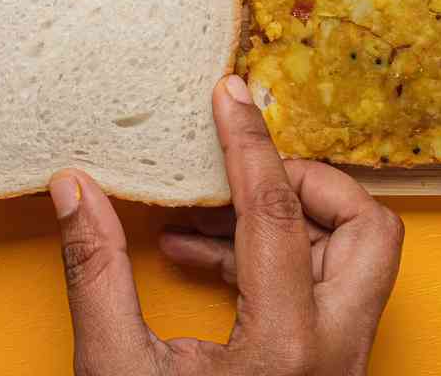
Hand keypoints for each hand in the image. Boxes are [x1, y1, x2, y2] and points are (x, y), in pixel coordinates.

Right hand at [53, 75, 402, 373]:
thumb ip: (97, 273)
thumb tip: (73, 187)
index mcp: (286, 349)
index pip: (278, 210)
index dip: (248, 141)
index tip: (228, 91)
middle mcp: (334, 354)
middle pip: (367, 227)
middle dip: (309, 184)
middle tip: (240, 173)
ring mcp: (342, 369)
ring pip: (357, 259)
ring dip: (289, 225)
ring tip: (198, 224)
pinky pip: (328, 295)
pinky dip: (278, 264)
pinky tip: (200, 264)